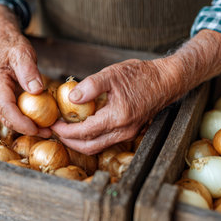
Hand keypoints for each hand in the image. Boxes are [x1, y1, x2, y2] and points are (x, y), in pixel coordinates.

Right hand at [0, 5, 51, 137]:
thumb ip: (28, 70)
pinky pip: (15, 115)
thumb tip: (36, 90)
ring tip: (49, 129)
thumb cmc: (14, 47)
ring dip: (28, 127)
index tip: (37, 129)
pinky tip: (43, 121)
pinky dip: (28, 120)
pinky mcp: (5, 101)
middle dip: (27, 129)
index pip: (6, 109)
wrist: (5, 44)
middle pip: (8, 119)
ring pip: (11, 120)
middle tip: (49, 132)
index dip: (21, 123)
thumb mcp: (23, 53)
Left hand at [51, 29, 220, 154]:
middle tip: (56, 131)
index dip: (66, 130)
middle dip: (70, 141)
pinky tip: (85, 126)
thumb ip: (91, 86)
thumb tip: (72, 98)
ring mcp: (129, 132)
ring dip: (81, 141)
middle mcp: (124, 130)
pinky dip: (92, 137)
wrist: (166, 80)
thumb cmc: (141, 75)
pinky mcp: (131, 130)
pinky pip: (107, 140)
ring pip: (99, 146)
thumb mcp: (112, 74)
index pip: (85, 131)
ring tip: (67, 130)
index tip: (54, 124)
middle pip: (91, 146)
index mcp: (117, 117)